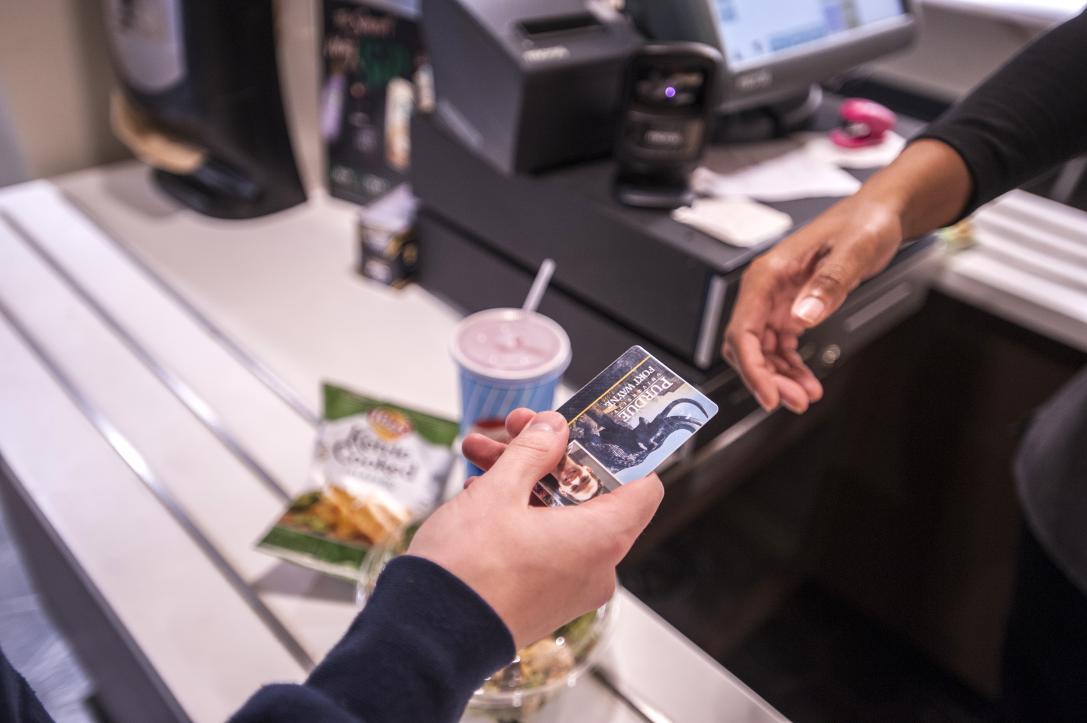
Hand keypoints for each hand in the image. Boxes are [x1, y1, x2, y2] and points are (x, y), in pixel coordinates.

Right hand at [408, 409, 662, 648]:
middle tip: (515, 429)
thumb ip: (534, 450)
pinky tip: (479, 489)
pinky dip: (519, 514)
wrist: (427, 639)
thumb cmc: (468, 570)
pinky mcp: (543, 598)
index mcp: (601, 538)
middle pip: (592, 493)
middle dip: (550, 455)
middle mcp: (596, 567)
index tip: (584, 428)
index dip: (617, 452)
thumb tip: (555, 427)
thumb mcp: (499, 491)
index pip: (643, 486)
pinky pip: (544, 543)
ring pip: (560, 515)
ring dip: (525, 478)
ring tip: (479, 452)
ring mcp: (570, 587)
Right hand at [723, 195, 902, 412]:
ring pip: (763, 352)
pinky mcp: (792, 309)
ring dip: (779, 378)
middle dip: (766, 378)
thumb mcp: (853, 250)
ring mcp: (777, 301)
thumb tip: (802, 316)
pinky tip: (807, 382)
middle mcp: (766, 290)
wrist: (878, 216)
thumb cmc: (863, 223)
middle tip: (795, 400)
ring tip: (805, 396)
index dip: (752, 368)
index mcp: (768, 275)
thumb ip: (828, 282)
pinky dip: (791, 368)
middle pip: (748, 347)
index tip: (768, 395)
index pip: (743, 330)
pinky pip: (781, 347)